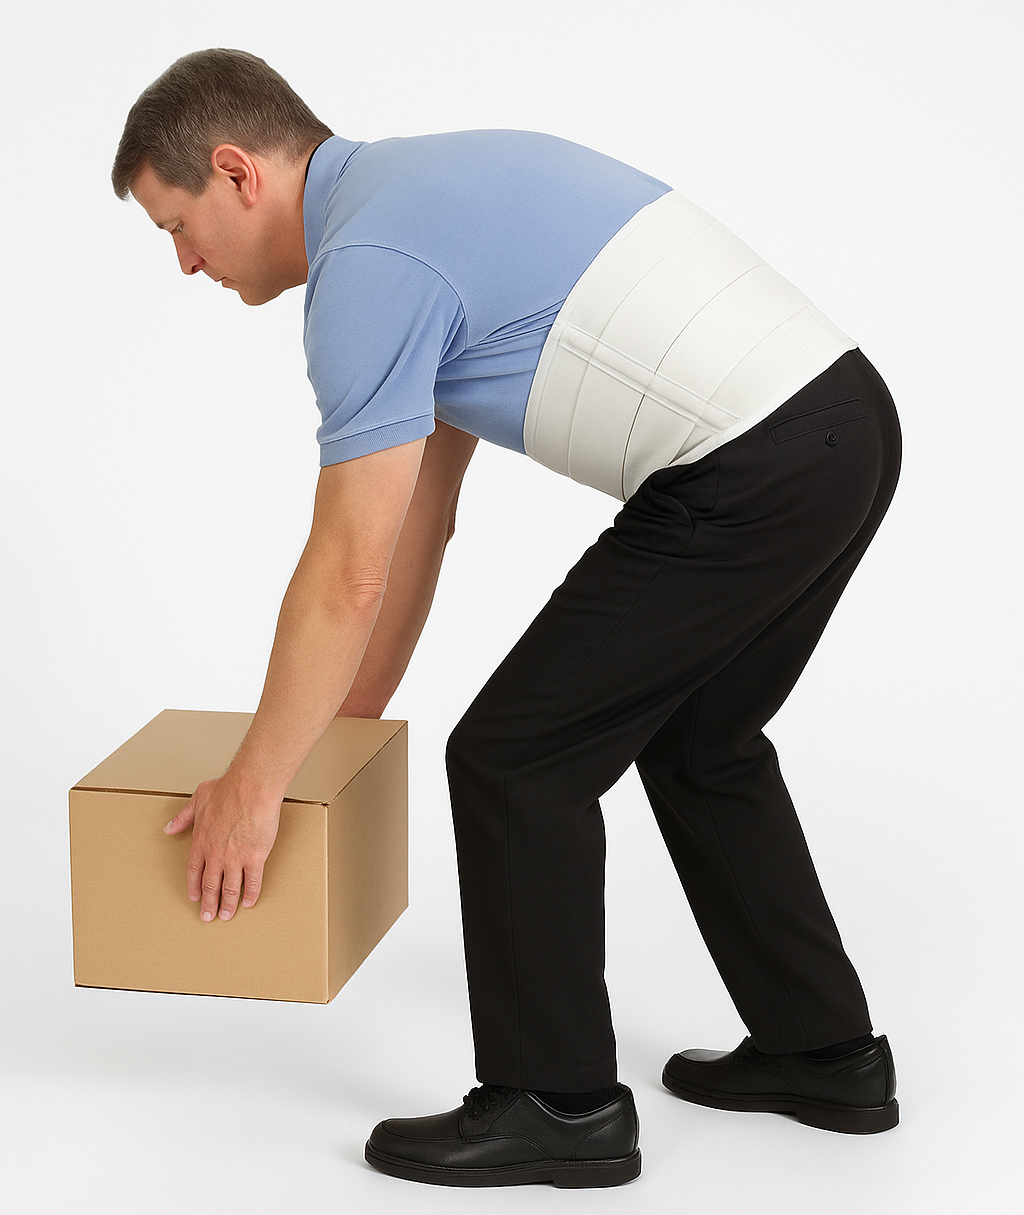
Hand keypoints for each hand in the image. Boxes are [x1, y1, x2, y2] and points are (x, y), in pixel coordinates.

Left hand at [164, 775, 281, 921]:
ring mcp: (235, 858)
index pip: (194, 870)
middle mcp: (216, 854)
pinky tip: (248, 902)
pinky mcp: (255, 858)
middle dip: (208, 903)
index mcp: (201, 841)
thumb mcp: (198, 799)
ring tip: (227, 915)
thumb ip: (183, 816)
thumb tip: (168, 827)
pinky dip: (250, 894)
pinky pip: (252, 882)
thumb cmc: (228, 789)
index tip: (195, 897)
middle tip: (208, 916)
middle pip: (210, 885)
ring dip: (227, 905)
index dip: (194, 886)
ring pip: (229, 888)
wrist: (251, 788)